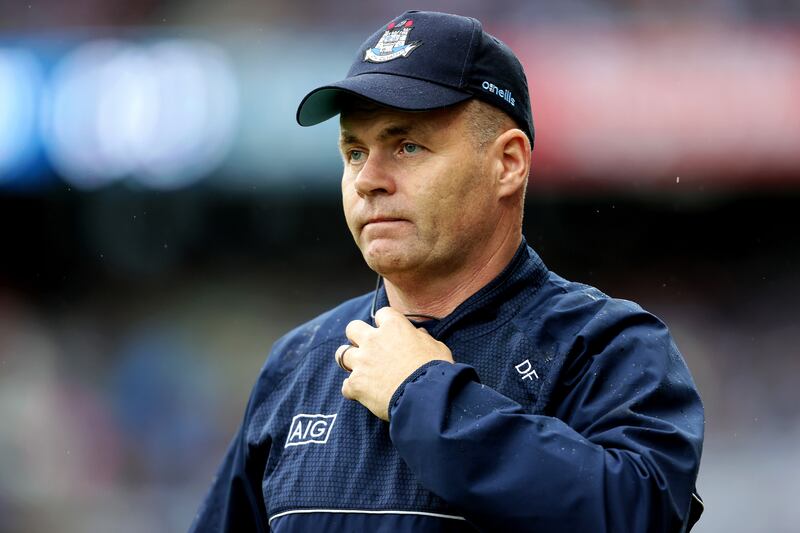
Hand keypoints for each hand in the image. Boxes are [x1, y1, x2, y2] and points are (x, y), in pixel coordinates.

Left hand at [336, 307, 453, 420]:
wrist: (426, 396)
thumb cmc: (435, 370)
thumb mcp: (436, 347)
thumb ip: (422, 338)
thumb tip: (418, 334)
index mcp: (394, 327)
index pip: (381, 314)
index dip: (384, 323)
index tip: (389, 333)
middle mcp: (373, 340)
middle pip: (352, 328)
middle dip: (357, 336)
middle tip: (367, 348)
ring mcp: (362, 361)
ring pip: (342, 354)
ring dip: (351, 362)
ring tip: (360, 370)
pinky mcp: (356, 383)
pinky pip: (346, 385)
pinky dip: (353, 389)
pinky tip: (363, 394)